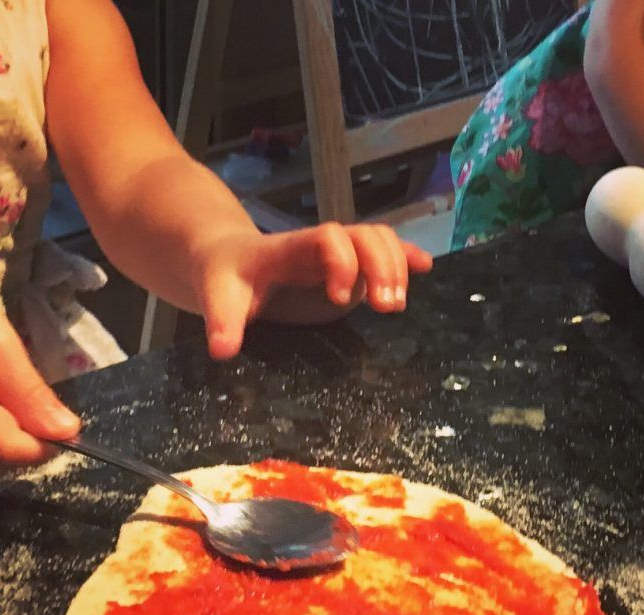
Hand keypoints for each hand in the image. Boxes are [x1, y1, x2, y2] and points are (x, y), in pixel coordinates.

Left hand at [193, 222, 433, 358]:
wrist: (227, 260)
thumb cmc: (224, 279)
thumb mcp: (217, 297)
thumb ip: (222, 321)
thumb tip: (222, 351)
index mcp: (289, 248)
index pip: (325, 237)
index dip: (342, 260)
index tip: (338, 297)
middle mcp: (320, 246)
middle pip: (363, 234)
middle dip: (381, 265)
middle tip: (386, 306)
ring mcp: (338, 256)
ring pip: (378, 239)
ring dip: (396, 267)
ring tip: (395, 306)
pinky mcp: (348, 269)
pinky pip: (381, 252)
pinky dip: (405, 256)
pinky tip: (426, 266)